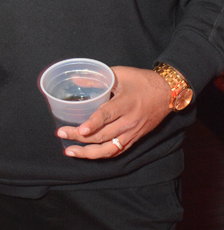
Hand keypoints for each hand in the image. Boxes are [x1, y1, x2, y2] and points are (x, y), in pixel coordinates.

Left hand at [57, 66, 171, 159]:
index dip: (93, 124)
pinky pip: (116, 151)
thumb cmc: (143, 81)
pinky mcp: (134, 139)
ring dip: (88, 152)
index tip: (79, 130)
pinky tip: (87, 154)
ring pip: (109, 149)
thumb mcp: (121, 73)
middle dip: (80, 138)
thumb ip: (98, 78)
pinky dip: (101, 155)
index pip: (107, 116)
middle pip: (103, 135)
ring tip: (69, 151)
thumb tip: (75, 81)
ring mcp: (132, 132)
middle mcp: (130, 121)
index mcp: (126, 103)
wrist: (168, 93)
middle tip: (61, 133)